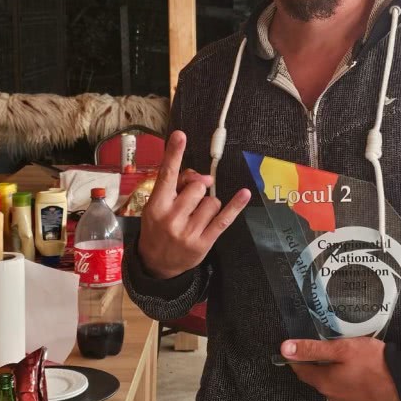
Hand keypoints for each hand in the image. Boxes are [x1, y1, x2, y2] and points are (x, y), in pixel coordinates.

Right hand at [138, 130, 250, 278]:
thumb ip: (177, 186)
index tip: (180, 135)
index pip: (166, 175)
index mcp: (156, 205)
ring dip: (208, 205)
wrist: (156, 265)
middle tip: (189, 203)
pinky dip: (235, 206)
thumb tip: (206, 178)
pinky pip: (224, 219)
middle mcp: (171, 218)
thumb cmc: (158, 228)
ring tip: (195, 217)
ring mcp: (188, 232)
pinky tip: (244, 194)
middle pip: (197, 187)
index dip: (174, 153)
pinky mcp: (204, 242)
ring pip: (212, 201)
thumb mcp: (157, 206)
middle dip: (197, 190)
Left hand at [281, 336, 400, 400]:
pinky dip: (346, 376)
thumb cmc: (374, 364)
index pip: (300, 369)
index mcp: (323, 383)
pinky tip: (357, 367)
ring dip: (333, 369)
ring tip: (344, 353)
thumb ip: (313, 349)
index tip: (299, 342)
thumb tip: (284, 348)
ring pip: (331, 382)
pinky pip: (345, 387)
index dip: (296, 355)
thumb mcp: (342, 349)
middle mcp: (331, 396)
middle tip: (325, 343)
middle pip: (316, 376)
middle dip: (316, 361)